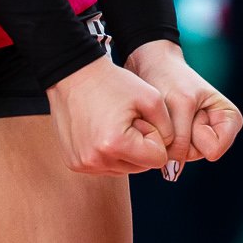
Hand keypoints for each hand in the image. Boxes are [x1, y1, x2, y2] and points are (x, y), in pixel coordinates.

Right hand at [46, 54, 170, 176]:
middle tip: (126, 119)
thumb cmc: (113, 83)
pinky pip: (104, 166)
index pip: (157, 159)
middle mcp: (96, 160)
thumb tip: (166, 152)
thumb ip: (169, 129)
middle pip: (140, 167)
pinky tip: (99, 131)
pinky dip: (107, 153)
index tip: (139, 117)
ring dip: (124, 151)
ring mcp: (83, 164)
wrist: (73, 74)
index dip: (154, 136)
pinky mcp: (74, 163)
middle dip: (140, 146)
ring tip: (112, 124)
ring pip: (123, 169)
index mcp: (115, 145)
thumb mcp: (152, 97)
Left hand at [125, 41, 242, 175]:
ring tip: (169, 111)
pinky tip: (161, 119)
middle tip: (177, 108)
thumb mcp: (179, 104)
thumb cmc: (170, 78)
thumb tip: (172, 173)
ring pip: (181, 156)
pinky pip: (169, 153)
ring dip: (169, 135)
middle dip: (181, 134)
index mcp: (229, 119)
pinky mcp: (180, 141)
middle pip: (197, 154)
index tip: (192, 107)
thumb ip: (179, 140)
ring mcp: (197, 139)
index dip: (197, 130)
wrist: (150, 66)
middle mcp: (217, 132)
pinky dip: (161, 137)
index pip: (214, 148)